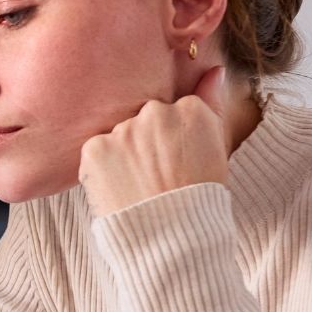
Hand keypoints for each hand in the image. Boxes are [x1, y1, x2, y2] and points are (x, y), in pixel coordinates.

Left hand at [78, 66, 229, 216]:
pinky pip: (95, 151)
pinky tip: (119, 188)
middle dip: (146, 143)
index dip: (172, 141)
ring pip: (119, 135)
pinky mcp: (96, 148)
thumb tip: (216, 70)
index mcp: (190, 109)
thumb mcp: (216, 148)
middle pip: (144, 119)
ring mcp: (124, 129)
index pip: (173, 111)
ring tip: (138, 186)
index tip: (178, 164)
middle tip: (156, 177)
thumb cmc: (199, 197)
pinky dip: (101, 169)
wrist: (173, 241)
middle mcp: (156, 112)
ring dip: (123, 155)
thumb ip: (211, 102)